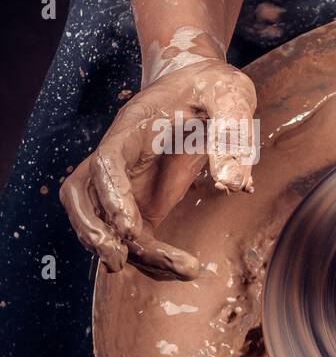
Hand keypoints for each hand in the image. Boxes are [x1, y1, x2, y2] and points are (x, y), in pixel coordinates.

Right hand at [60, 56, 256, 279]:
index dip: (111, 195)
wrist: (202, 84)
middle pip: (81, 195)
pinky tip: (185, 270)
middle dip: (92, 230)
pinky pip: (135, 237)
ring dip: (127, 252)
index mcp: (133, 128)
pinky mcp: (142, 201)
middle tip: (120, 260)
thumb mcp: (230, 97)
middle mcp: (119, 157)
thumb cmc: (214, 87)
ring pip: (102, 222)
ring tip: (176, 271)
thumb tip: (232, 185)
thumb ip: (232, 135)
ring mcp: (126, 182)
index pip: (106, 162)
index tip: (128, 227)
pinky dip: (152, 258)